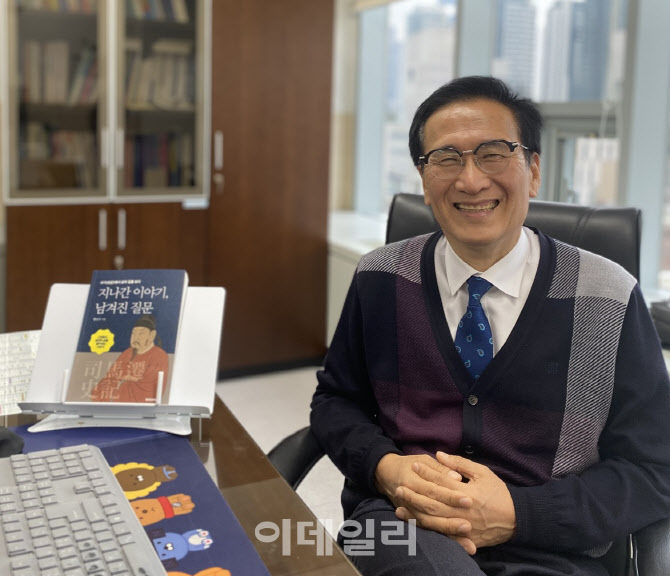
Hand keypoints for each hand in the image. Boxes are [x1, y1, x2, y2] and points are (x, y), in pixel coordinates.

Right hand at [375, 453, 475, 552]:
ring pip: (430, 525)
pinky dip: (444, 539)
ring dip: (448, 533)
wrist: (386, 474)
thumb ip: (441, 468)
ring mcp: (410, 511)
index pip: (434, 490)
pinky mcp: (413, 519)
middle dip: (450, 520)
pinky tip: (460, 547)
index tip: (468, 500)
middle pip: (431, 510)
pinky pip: (429, 531)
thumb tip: (458, 477)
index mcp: (412, 481)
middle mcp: (408, 499)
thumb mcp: (424, 460)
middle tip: (468, 525)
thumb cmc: (409, 464)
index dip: (450, 496)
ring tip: (467, 543)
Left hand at [395, 452, 515, 549]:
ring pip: (433, 521)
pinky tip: (414, 524)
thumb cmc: (498, 493)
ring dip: (415, 513)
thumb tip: (440, 455)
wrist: (516, 519)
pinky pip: (441, 535)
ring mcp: (462, 526)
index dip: (426, 473)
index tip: (414, 466)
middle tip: (399, 487)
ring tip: (399, 506)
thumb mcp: (483, 473)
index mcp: (467, 493)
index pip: (442, 481)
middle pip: (432, 502)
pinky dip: (427, 529)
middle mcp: (462, 510)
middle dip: (414, 495)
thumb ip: (460, 464)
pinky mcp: (463, 537)